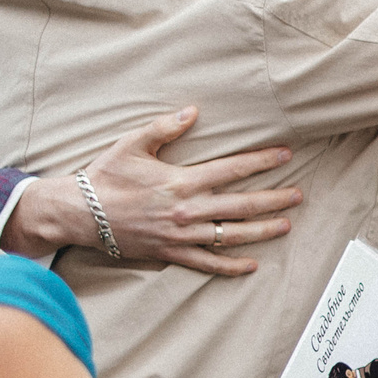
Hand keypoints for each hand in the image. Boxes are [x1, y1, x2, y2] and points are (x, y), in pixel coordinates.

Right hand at [5, 107, 300, 275]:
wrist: (79, 213)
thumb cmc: (105, 176)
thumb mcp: (132, 144)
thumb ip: (165, 127)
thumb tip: (192, 111)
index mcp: (181, 181)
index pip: (232, 169)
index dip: (261, 161)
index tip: (285, 155)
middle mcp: (187, 210)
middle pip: (241, 204)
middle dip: (274, 199)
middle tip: (298, 195)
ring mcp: (181, 234)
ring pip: (231, 234)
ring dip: (261, 230)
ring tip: (286, 225)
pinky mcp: (170, 253)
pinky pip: (207, 262)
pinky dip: (230, 266)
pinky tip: (252, 265)